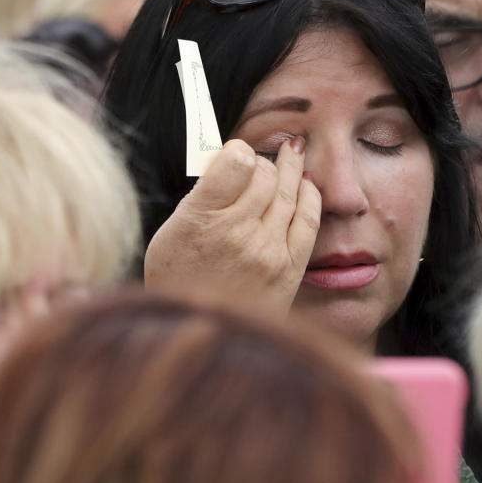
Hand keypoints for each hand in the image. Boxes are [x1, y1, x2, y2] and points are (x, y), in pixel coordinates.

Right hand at [143, 138, 321, 315]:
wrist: (200, 332)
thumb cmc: (180, 277)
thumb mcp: (172, 231)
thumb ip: (202, 195)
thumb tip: (233, 162)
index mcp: (201, 219)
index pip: (236, 162)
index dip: (239, 151)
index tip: (238, 153)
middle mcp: (237, 233)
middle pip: (264, 174)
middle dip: (263, 161)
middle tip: (260, 160)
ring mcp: (267, 251)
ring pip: (289, 192)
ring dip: (292, 169)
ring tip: (294, 152)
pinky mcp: (289, 269)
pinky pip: (308, 219)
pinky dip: (309, 196)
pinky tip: (306, 184)